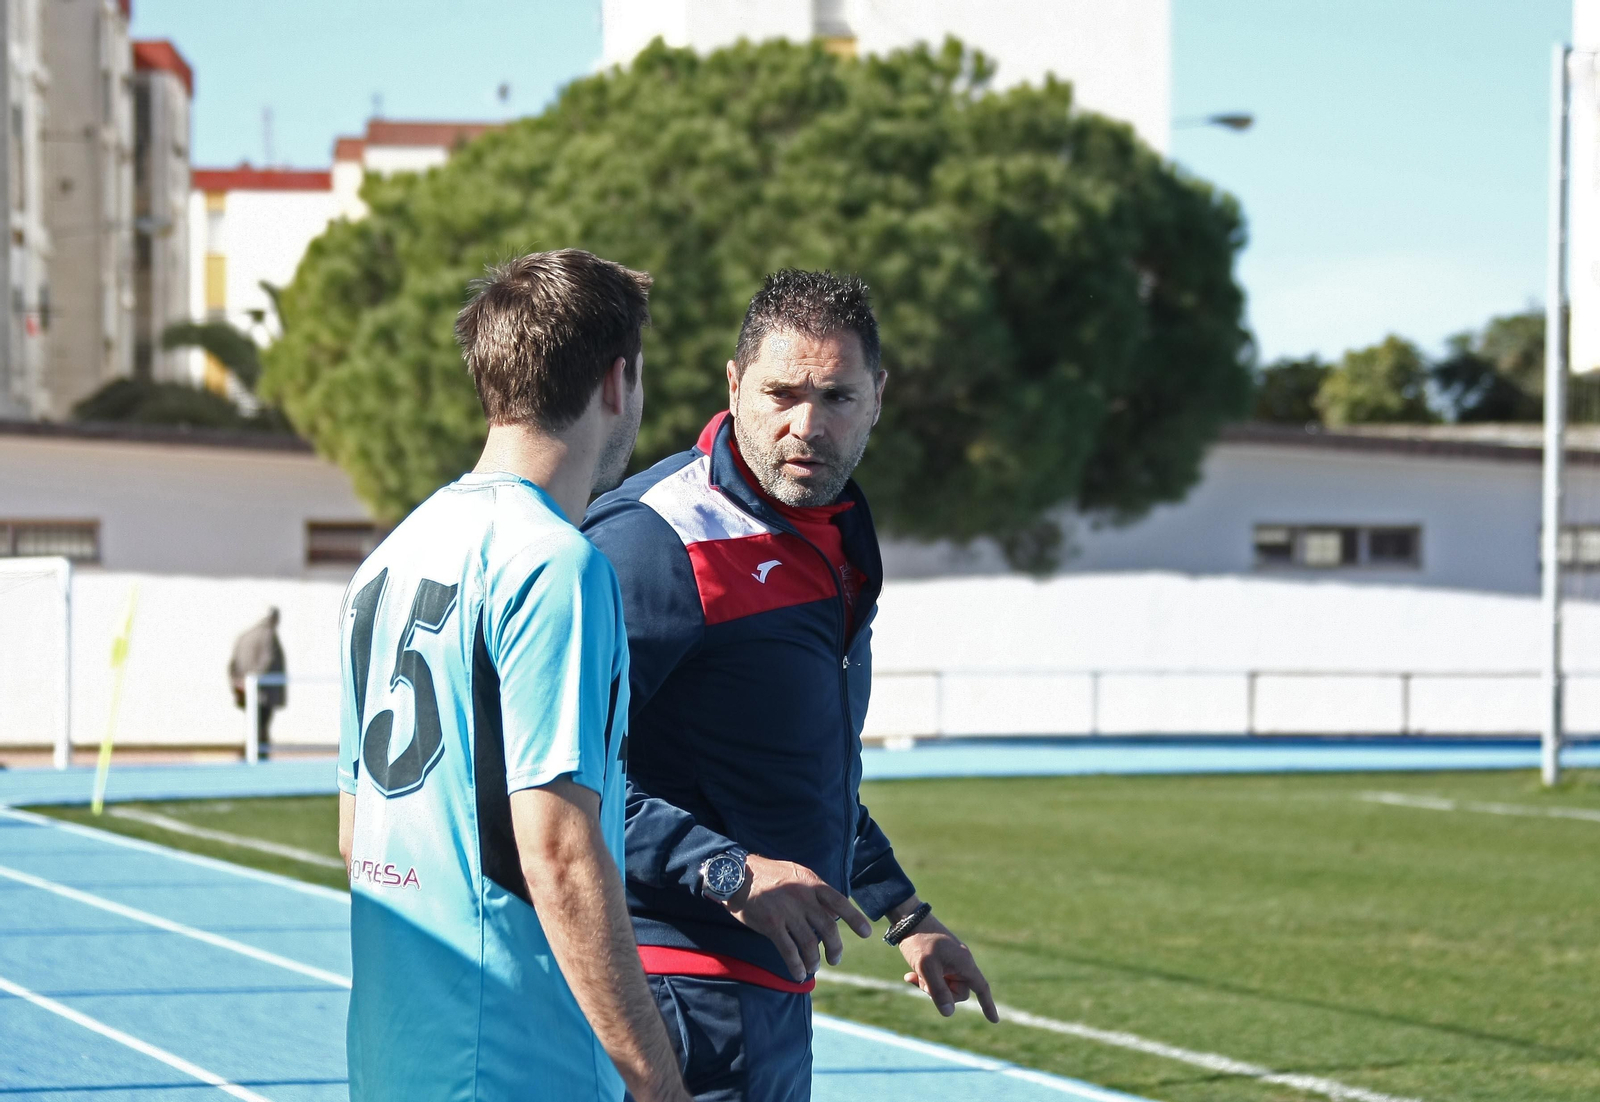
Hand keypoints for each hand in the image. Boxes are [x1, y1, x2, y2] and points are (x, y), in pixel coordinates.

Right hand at [723, 854, 872, 980]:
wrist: (737, 874)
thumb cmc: (769, 875)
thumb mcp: (797, 874)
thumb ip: (815, 891)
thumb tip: (833, 913)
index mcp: (811, 883)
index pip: (840, 902)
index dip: (855, 919)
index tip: (866, 933)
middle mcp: (802, 897)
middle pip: (828, 928)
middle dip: (835, 948)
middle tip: (835, 958)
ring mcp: (786, 911)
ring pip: (809, 943)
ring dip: (814, 961)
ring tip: (813, 967)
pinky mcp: (771, 924)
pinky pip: (789, 951)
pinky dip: (796, 966)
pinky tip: (798, 974)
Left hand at [896, 909, 997, 1021]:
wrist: (907, 918)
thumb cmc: (919, 941)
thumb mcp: (926, 967)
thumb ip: (937, 991)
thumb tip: (948, 1013)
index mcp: (964, 963)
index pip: (981, 988)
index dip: (988, 1005)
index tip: (994, 1021)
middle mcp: (961, 962)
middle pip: (958, 992)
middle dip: (940, 992)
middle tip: (923, 982)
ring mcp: (951, 960)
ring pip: (945, 986)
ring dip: (929, 985)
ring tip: (915, 974)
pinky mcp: (940, 959)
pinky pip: (937, 977)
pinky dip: (925, 979)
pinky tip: (909, 976)